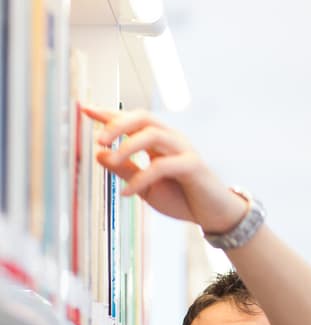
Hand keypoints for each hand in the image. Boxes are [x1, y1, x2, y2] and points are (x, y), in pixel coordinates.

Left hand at [81, 106, 245, 232]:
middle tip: (98, 138)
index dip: (108, 114)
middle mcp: (172, 139)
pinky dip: (142, 178)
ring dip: (128, 145)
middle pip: (143, 117)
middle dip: (118, 124)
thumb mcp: (146, 186)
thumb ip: (125, 169)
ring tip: (110, 159)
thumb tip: (99, 154)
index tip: (83, 108)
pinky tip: (127, 193)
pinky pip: (163, 166)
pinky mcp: (193, 166)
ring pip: (153, 134)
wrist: (213, 216)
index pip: (131, 121)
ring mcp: (184, 149)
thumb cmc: (182, 199)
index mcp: (159, 142)